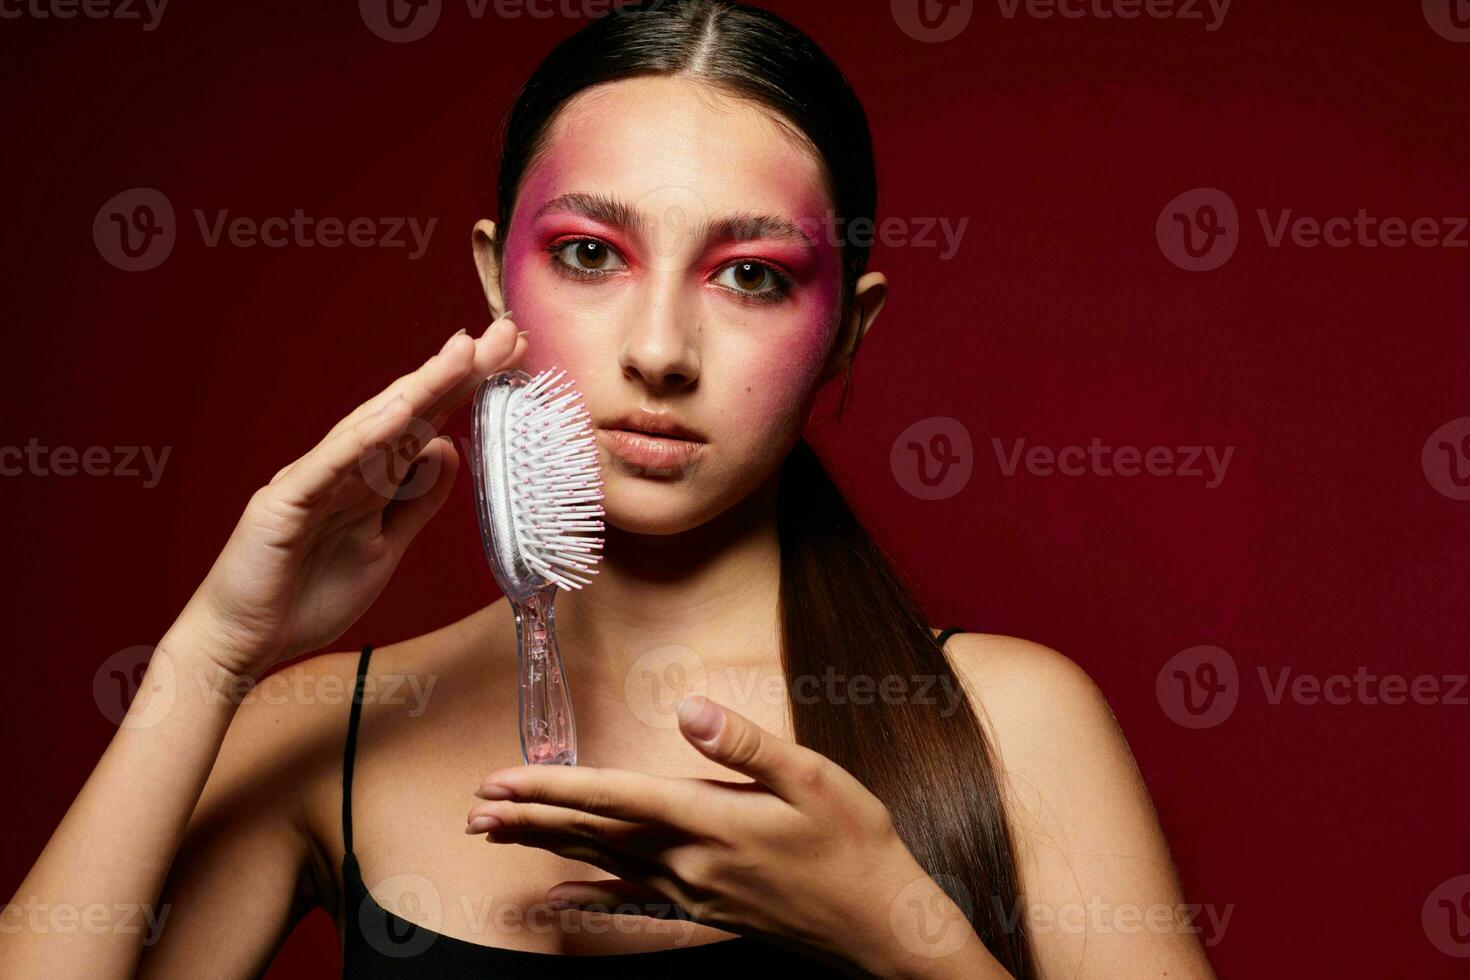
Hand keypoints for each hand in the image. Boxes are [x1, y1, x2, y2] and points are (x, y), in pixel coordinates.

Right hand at [177, 313, 525, 677]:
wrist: (242, 643)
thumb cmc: (307, 594)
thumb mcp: (385, 546)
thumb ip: (416, 500)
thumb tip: (448, 448)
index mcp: (368, 478)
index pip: (427, 423)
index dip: (468, 389)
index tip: (513, 356)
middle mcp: (342, 468)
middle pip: (408, 411)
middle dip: (458, 372)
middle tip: (507, 334)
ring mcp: (313, 480)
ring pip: (374, 427)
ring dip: (420, 388)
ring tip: (464, 353)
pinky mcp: (284, 504)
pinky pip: (330, 466)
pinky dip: (365, 437)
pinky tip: (400, 409)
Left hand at [465, 695, 953, 973]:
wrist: (881, 926)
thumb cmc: (854, 845)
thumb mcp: (812, 778)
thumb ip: (746, 745)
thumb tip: (691, 710)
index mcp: (712, 821)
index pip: (615, 797)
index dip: (553, 787)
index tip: (503, 780)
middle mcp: (690, 862)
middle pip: (594, 833)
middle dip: (531, 817)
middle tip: (475, 808)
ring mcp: (693, 892)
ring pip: (603, 862)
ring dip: (547, 845)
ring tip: (499, 835)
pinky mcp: (703, 910)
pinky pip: (632, 900)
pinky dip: (590, 894)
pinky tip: (559, 894)